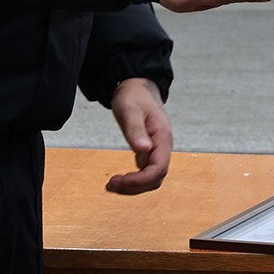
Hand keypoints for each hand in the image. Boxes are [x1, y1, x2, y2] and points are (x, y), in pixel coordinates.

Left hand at [106, 78, 172, 194]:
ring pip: (151, 178)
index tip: (120, 180)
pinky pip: (145, 173)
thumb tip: (144, 150)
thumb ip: (136, 130)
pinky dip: (133, 180)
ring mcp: (157, 150)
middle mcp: (163, 146)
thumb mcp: (130, 110)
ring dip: (133, 187)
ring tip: (111, 184)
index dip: (141, 180)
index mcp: (163, 137)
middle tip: (110, 184)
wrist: (136, 87)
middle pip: (156, 178)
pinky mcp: (149, 151)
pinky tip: (118, 179)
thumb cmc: (134, 96)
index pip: (159, 168)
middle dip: (135, 186)